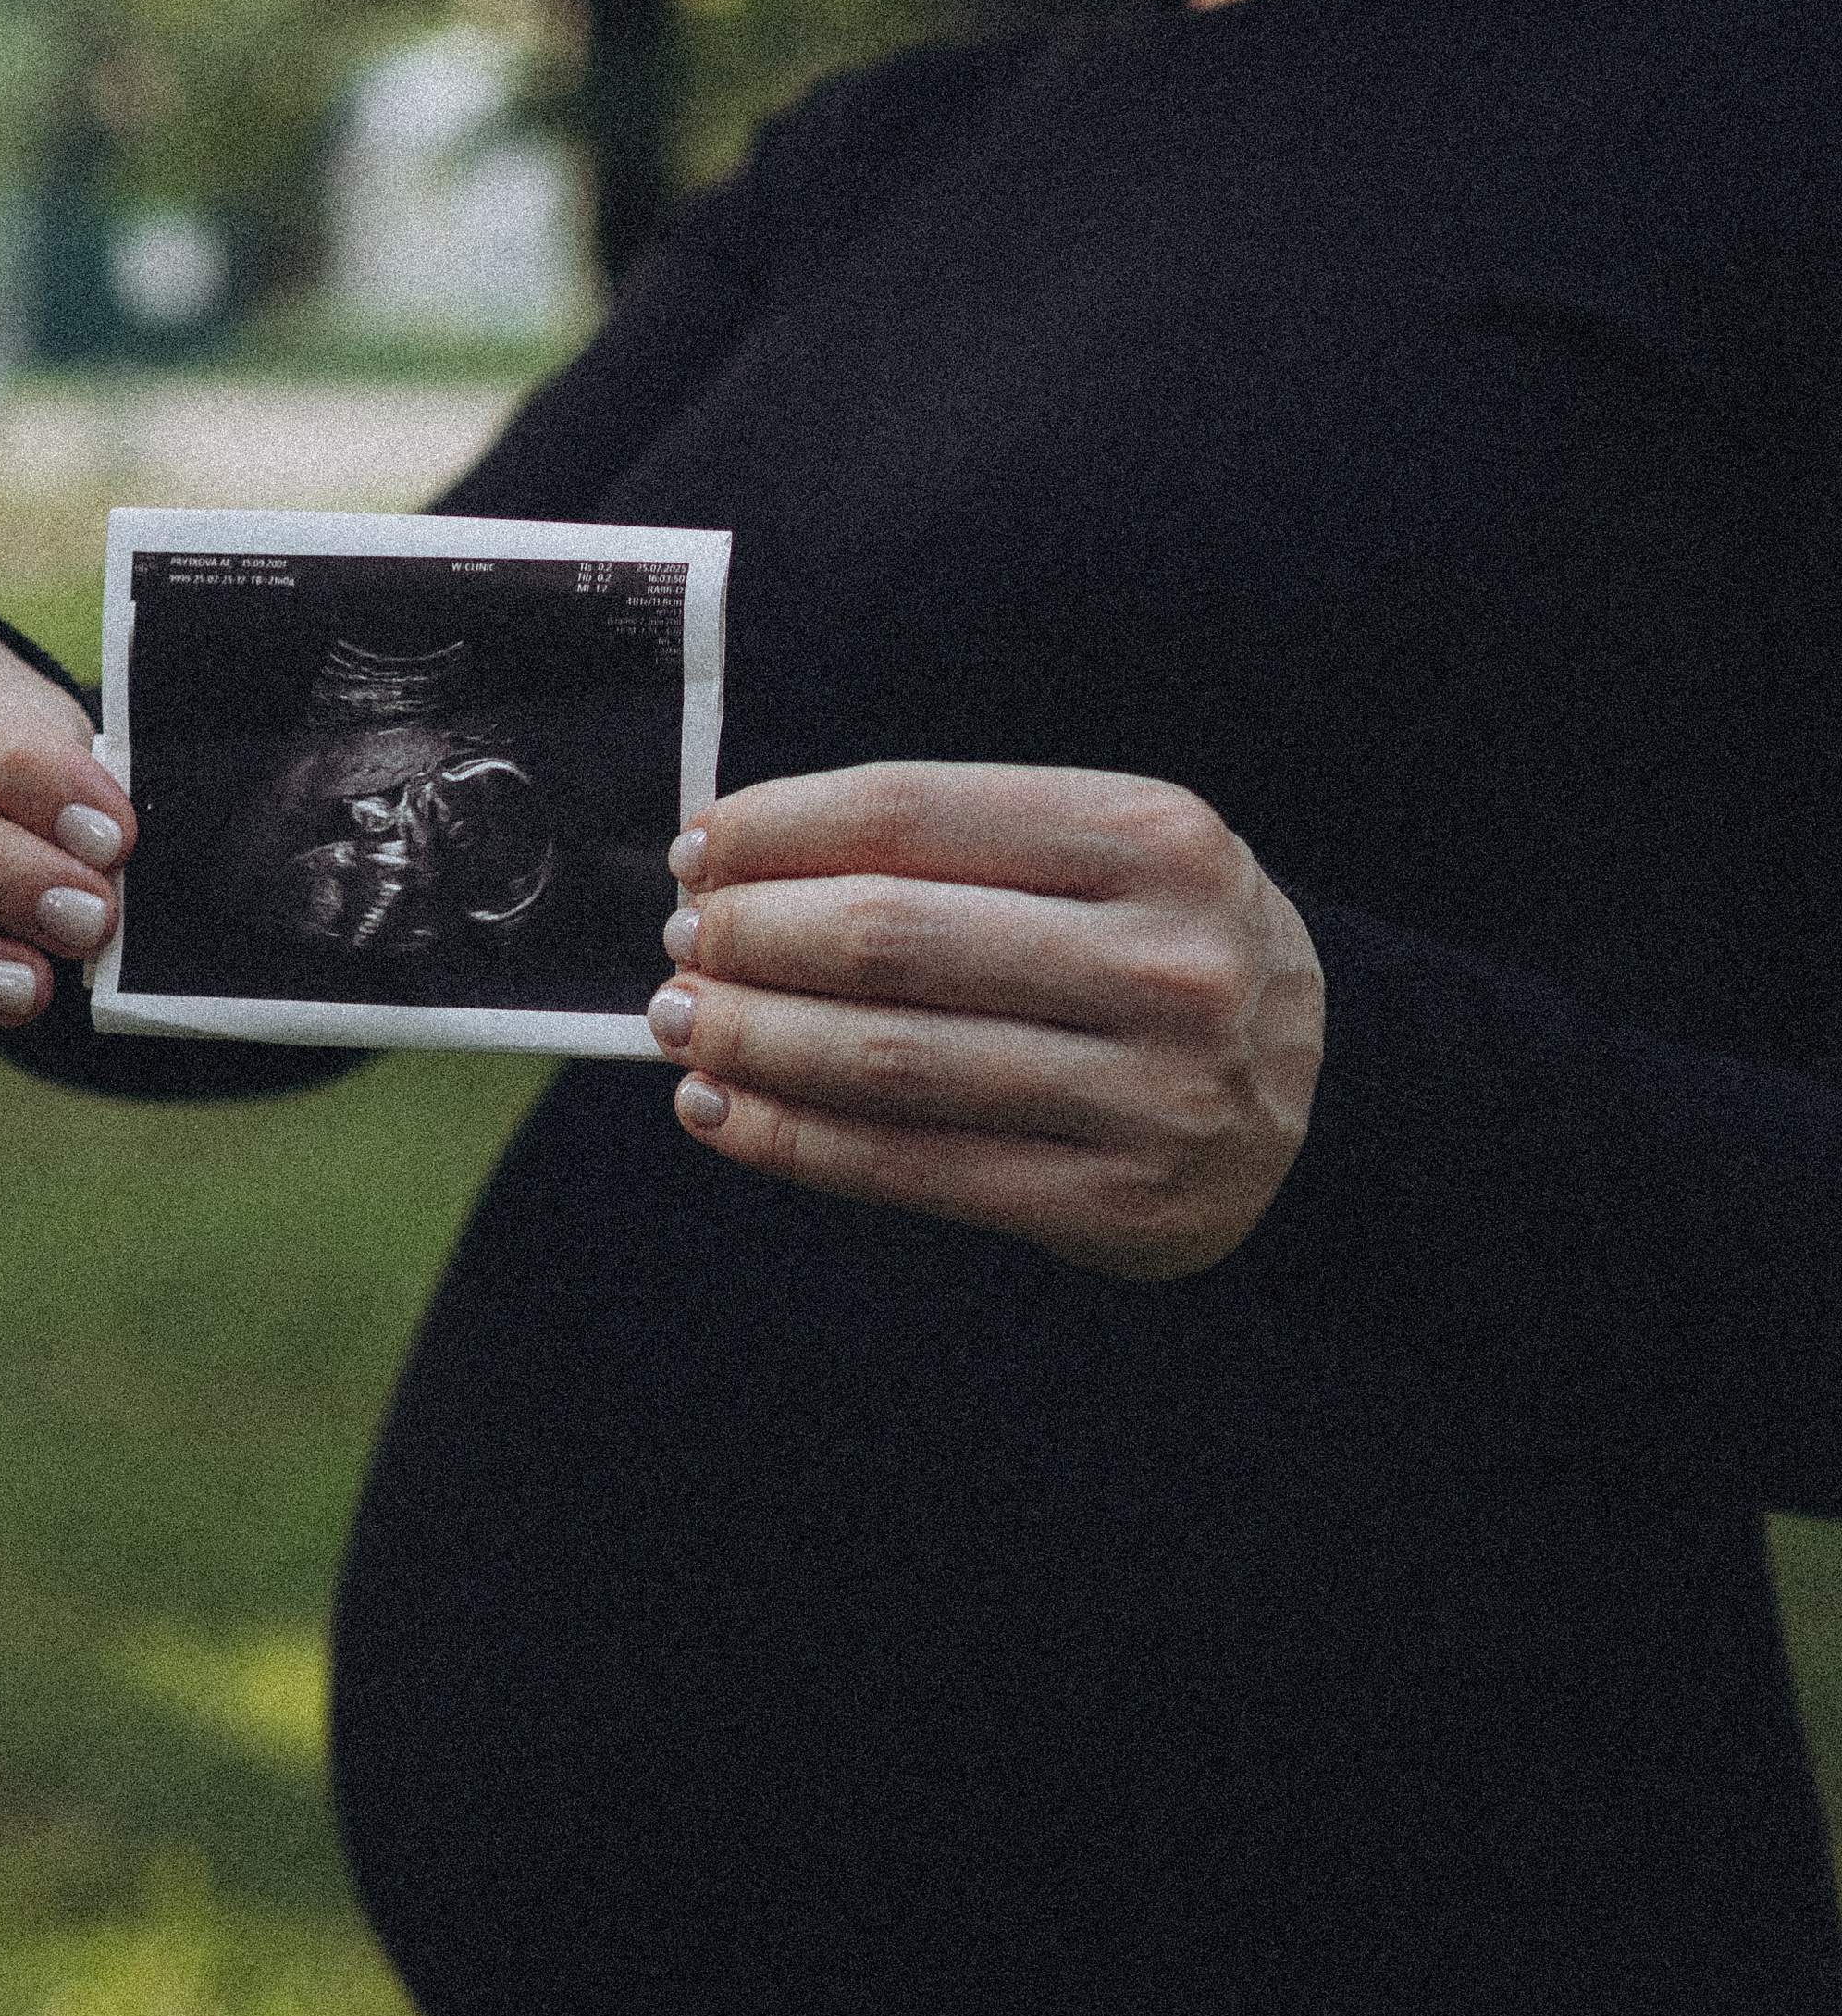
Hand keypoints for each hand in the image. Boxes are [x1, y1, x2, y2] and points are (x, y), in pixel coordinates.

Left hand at [646, 762, 1324, 1281]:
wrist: (1332, 1103)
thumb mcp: (1117, 858)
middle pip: (889, 939)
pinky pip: (910, 1168)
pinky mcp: (1111, 1202)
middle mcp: (1161, 961)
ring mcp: (1145, 1091)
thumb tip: (744, 864)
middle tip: (683, 946)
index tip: (702, 850)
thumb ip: (965, 848)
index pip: (915, 812)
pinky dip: (793, 1140)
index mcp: (1154, 838)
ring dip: (753, 1040)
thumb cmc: (1172, 956)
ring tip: (682, 1024)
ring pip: (888, 1061)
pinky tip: (721, 1112)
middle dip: (753, 939)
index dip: (780, 829)